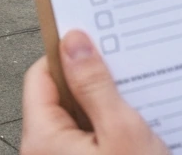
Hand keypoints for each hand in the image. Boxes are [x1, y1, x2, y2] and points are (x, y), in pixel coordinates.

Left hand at [21, 29, 169, 154]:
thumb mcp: (122, 131)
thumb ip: (96, 85)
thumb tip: (75, 43)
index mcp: (42, 139)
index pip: (41, 75)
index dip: (67, 54)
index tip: (94, 39)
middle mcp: (46, 151)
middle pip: (63, 95)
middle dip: (95, 79)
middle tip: (125, 71)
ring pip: (82, 115)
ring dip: (108, 105)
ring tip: (139, 101)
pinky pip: (93, 135)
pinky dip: (113, 126)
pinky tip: (140, 126)